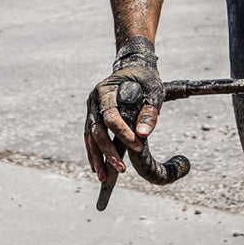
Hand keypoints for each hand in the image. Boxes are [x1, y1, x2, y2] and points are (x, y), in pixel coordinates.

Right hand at [83, 36, 162, 181]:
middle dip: (108, 151)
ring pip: (90, 137)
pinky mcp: (94, 118)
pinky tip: (98, 168)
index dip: (123, 133)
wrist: (134, 68)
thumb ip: (149, 111)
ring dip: (97, 157)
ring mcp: (92, 109)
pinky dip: (94, 153)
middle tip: (121, 168)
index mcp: (106, 90)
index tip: (138, 145)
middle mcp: (94, 100)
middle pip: (97, 130)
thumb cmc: (145, 79)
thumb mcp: (153, 90)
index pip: (111, 116)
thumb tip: (143, 135)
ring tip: (103, 177)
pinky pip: (91, 138)